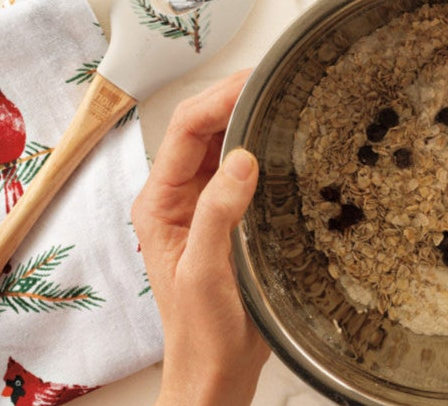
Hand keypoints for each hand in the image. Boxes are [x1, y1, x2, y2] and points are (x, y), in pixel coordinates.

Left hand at [132, 70, 268, 405]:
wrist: (217, 371)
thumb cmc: (205, 332)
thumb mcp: (205, 274)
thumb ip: (217, 214)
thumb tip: (241, 158)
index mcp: (161, 201)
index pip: (186, 130)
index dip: (219, 98)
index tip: (256, 80)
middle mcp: (180, 192)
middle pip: (204, 124)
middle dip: (236, 94)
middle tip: (278, 76)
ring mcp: (206, 198)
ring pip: (225, 137)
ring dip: (250, 112)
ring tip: (286, 90)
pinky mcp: (231, 208)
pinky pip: (245, 160)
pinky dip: (263, 138)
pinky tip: (287, 129)